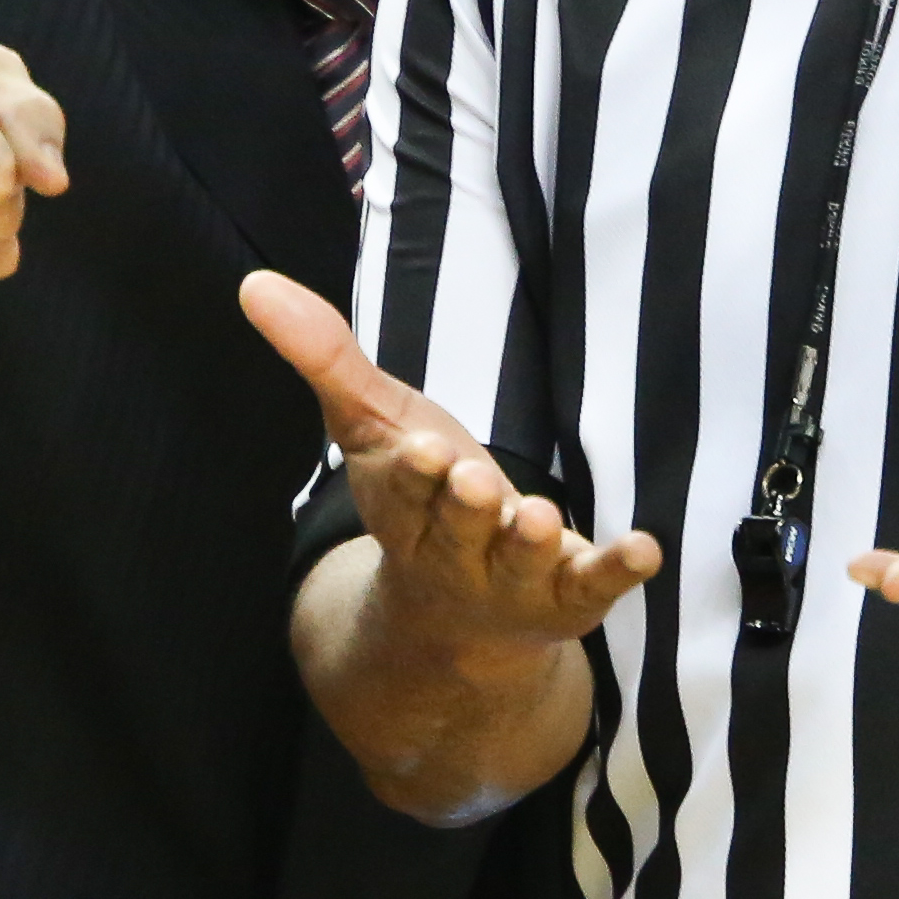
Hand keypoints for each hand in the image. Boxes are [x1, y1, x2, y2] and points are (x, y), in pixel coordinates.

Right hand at [239, 269, 659, 651]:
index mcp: (404, 508)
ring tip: (539, 518)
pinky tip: (643, 550)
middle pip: (458, 529)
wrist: (461, 614)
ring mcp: (511, 581)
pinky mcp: (567, 596)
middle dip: (466, 509)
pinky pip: (593, 585)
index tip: (419, 449)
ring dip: (530, 542)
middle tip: (477, 484)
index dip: (411, 474)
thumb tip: (254, 284)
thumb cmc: (422, 498)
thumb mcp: (375, 425)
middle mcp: (453, 552)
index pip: (402, 490)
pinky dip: (617, 569)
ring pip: (518, 564)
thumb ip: (326, 357)